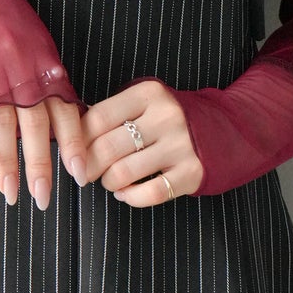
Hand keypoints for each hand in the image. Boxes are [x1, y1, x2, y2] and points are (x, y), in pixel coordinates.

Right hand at [0, 0, 83, 211]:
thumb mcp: (28, 31)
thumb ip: (42, 67)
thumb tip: (57, 104)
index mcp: (45, 58)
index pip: (67, 109)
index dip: (74, 144)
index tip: (81, 175)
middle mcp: (23, 68)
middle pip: (37, 128)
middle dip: (41, 168)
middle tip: (45, 200)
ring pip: (5, 130)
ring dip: (8, 166)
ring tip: (11, 195)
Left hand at [78, 79, 204, 206]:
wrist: (223, 130)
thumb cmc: (169, 118)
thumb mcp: (144, 103)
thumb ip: (112, 114)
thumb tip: (68, 137)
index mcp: (148, 94)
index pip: (97, 118)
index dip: (77, 141)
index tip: (71, 153)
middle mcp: (165, 117)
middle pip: (107, 148)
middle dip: (87, 167)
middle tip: (84, 173)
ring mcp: (180, 146)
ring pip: (123, 173)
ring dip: (107, 182)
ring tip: (108, 180)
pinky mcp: (192, 173)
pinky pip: (149, 193)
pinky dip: (129, 197)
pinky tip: (125, 193)